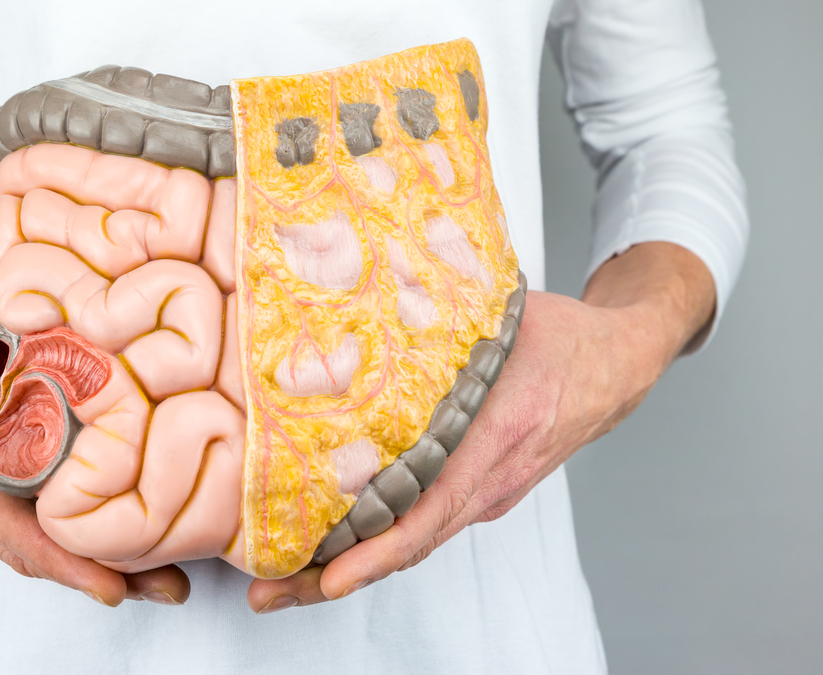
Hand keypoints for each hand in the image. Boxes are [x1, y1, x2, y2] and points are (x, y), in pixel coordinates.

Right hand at [0, 262, 190, 606]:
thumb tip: (41, 335)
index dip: (56, 551)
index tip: (109, 581)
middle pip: (22, 546)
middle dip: (95, 571)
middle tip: (170, 587)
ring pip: (25, 544)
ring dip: (92, 563)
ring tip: (163, 577)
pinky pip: (20, 525)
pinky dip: (70, 541)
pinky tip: (119, 543)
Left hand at [248, 242, 714, 612]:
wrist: (620, 364)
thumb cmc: (564, 339)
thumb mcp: (504, 316)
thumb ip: (441, 314)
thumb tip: (364, 296)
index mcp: (497, 437)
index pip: (431, 508)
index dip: (377, 549)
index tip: (328, 576)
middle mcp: (492, 480)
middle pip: (409, 543)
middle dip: (335, 574)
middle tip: (269, 592)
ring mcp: (489, 492)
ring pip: (414, 540)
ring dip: (350, 563)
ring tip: (281, 579)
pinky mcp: (483, 490)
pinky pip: (426, 522)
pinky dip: (378, 541)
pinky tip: (330, 541)